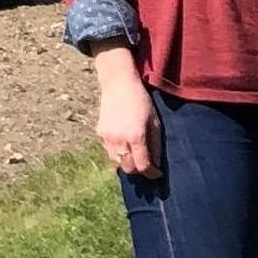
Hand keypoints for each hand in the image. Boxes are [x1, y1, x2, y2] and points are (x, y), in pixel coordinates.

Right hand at [93, 56, 160, 175]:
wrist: (118, 84)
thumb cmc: (141, 101)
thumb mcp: (154, 121)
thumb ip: (156, 145)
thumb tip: (157, 164)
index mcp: (136, 136)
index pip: (143, 166)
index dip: (151, 173)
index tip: (157, 173)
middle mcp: (120, 140)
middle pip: (128, 168)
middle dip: (138, 170)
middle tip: (146, 166)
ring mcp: (107, 137)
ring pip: (116, 162)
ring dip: (126, 162)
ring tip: (133, 155)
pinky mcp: (100, 133)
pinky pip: (109, 151)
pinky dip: (117, 152)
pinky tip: (123, 144)